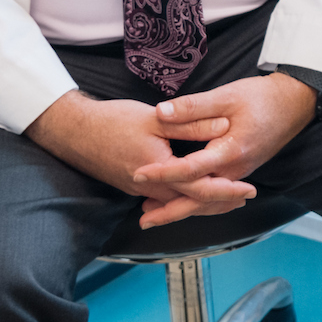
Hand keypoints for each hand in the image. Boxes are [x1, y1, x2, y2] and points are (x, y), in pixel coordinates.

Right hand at [26, 89, 253, 227]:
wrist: (73, 131)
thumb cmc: (112, 121)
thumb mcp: (156, 118)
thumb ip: (191, 124)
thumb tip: (224, 126)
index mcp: (158, 171)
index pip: (199, 188)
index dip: (227, 191)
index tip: (248, 190)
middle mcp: (148, 188)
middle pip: (190, 202)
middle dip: (219, 202)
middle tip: (244, 199)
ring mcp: (138, 189)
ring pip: (176, 201)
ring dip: (201, 201)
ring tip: (226, 199)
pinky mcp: (131, 185)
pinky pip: (162, 197)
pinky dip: (182, 197)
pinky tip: (191, 192)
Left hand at [129, 72, 320, 226]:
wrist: (296, 102)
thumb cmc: (263, 97)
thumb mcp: (226, 96)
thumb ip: (193, 106)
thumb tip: (160, 112)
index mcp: (230, 151)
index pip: (190, 169)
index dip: (162, 173)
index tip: (139, 174)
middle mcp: (235, 169)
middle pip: (199, 199)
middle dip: (170, 211)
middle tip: (143, 220)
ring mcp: (240, 172)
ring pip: (207, 200)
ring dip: (181, 209)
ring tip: (155, 215)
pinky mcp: (241, 169)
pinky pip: (215, 194)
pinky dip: (197, 202)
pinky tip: (183, 201)